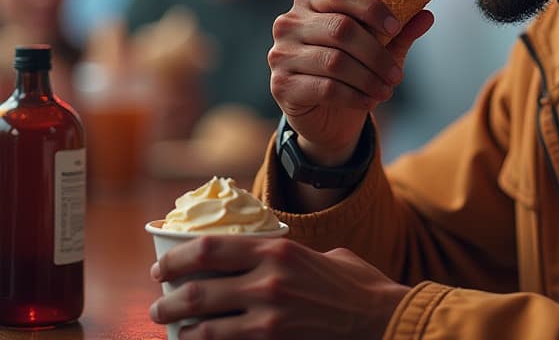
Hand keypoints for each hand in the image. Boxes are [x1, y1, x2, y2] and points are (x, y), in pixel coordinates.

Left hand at [149, 234, 409, 338]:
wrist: (381, 319)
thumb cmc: (356, 285)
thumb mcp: (321, 255)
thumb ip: (287, 256)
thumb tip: (261, 256)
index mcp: (278, 249)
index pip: (210, 247)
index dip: (178, 259)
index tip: (163, 268)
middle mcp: (269, 280)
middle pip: (198, 288)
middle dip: (169, 298)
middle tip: (159, 303)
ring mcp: (269, 317)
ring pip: (204, 325)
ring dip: (179, 328)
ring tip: (170, 327)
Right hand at [268, 0, 433, 164]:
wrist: (326, 113)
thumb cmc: (351, 68)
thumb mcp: (378, 47)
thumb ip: (399, 32)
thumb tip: (427, 16)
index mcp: (310, 0)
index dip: (372, 8)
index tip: (396, 28)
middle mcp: (289, 22)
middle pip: (341, 29)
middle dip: (377, 54)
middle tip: (397, 75)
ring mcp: (280, 53)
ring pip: (334, 61)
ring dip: (369, 78)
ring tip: (387, 90)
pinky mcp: (281, 85)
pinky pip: (325, 88)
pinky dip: (355, 96)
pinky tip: (370, 102)